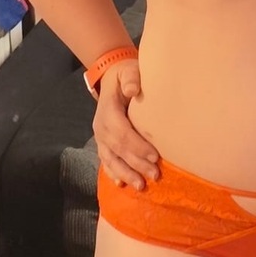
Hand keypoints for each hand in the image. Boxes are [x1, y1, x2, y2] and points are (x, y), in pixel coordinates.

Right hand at [92, 58, 158, 189]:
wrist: (111, 77)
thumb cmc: (125, 74)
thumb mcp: (129, 70)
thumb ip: (131, 78)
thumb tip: (132, 90)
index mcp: (107, 111)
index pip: (121, 132)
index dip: (137, 145)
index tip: (154, 155)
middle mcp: (101, 127)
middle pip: (118, 149)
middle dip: (136, 164)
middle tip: (155, 174)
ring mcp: (100, 136)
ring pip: (111, 159)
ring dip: (125, 173)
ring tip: (141, 186)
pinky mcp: (103, 142)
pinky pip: (106, 160)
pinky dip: (113, 173)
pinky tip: (122, 184)